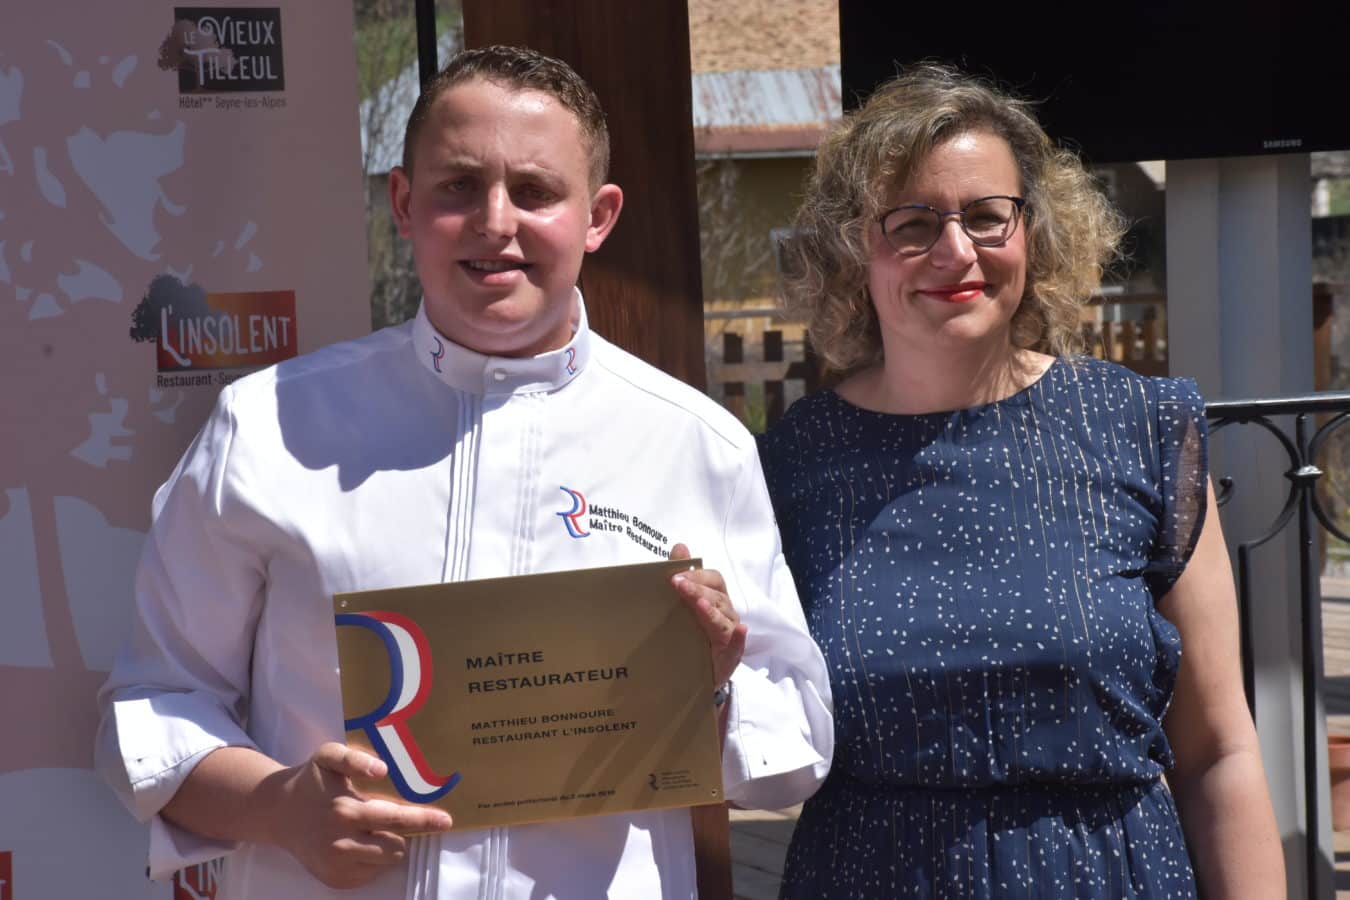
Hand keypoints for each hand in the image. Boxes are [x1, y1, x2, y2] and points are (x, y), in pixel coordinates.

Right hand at [268, 743, 452, 889]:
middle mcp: (341, 843)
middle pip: (396, 847)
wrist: (279, 812)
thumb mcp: (329, 756)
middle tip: (405, 820)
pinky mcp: (335, 880)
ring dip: (389, 845)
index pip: (394, 819)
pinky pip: (371, 873)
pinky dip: (373, 858)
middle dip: (405, 833)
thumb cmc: (312, 780)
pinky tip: (359, 841)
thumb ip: (355, 758)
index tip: (446, 820)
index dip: (423, 820)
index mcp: (344, 811)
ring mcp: (337, 866)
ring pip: (386, 861)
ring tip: (373, 827)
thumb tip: (382, 769)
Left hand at [670, 543, 746, 686]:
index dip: (697, 576)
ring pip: (724, 619)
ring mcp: (730, 635)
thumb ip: (683, 577)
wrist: (692, 674)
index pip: (714, 580)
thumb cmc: (691, 634)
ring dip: (713, 611)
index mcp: (716, 598)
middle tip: (678, 585)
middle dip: (698, 590)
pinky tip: (740, 631)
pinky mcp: (731, 656)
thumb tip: (680, 546)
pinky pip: (738, 646)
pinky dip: (739, 638)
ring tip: (700, 605)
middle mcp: (726, 614)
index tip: (675, 577)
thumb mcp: (682, 605)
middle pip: (718, 597)